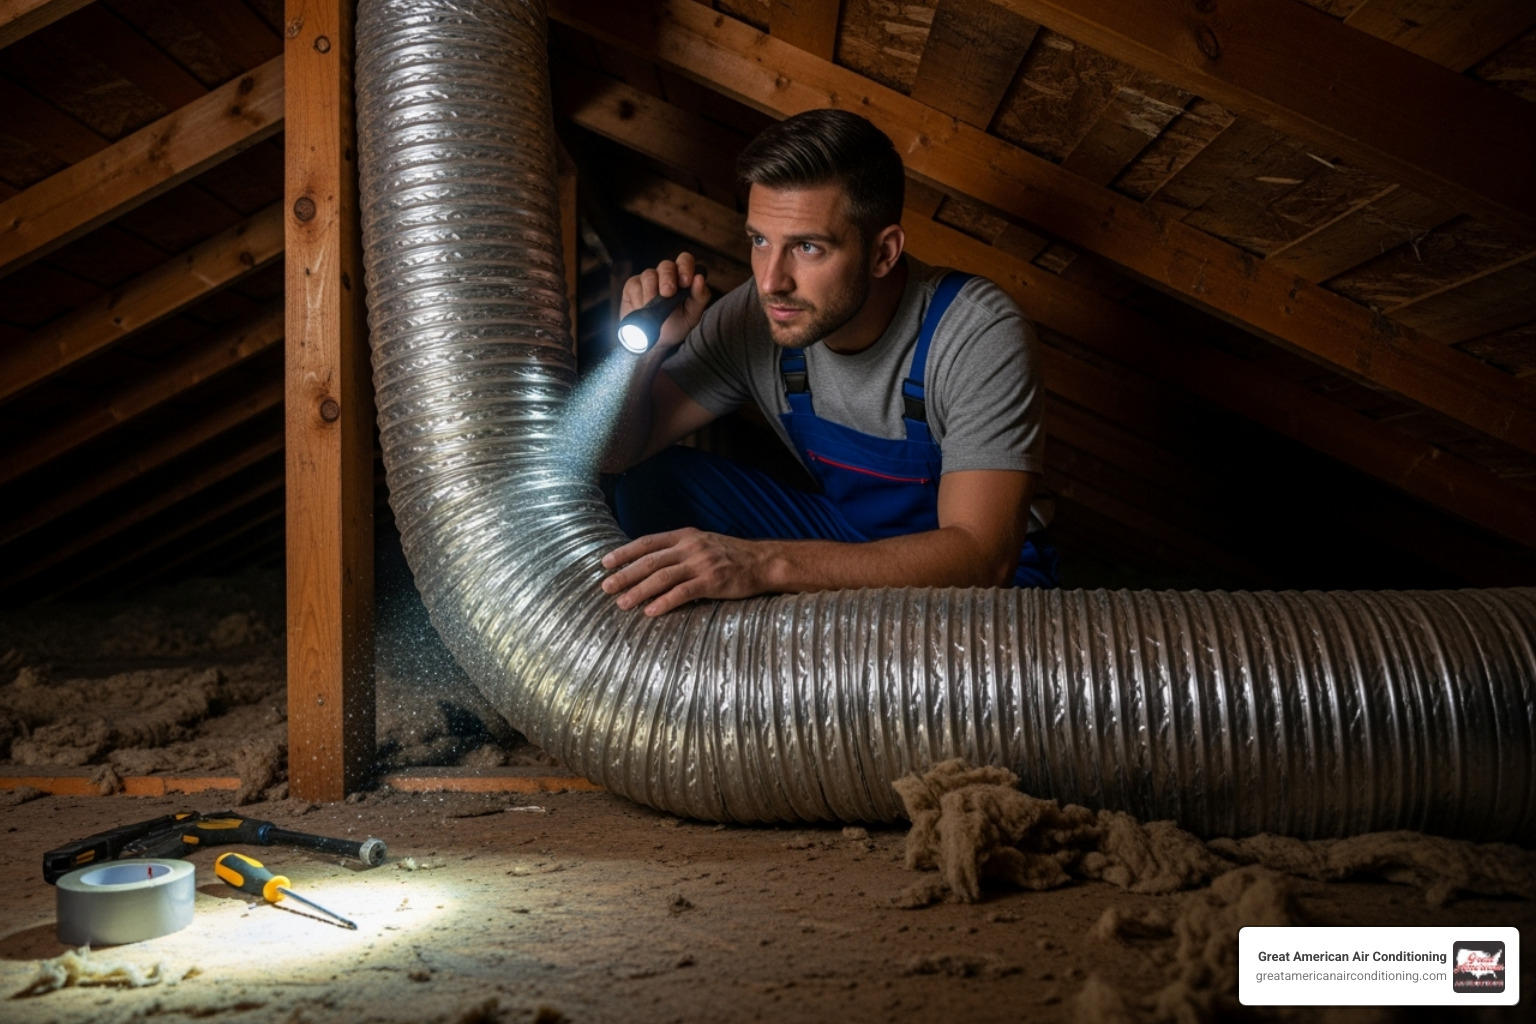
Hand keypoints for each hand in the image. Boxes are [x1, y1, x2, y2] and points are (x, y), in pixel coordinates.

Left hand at [601, 528, 769, 615]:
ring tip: (622, 604)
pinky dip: (664, 602)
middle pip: (650, 561)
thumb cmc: (730, 556)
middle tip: (606, 587)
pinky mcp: (713, 582)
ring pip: (662, 577)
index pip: (648, 542)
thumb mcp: (702, 543)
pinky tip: (650, 611)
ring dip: (639, 591)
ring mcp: (701, 564)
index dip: (625, 552)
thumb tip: (650, 561)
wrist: (762, 562)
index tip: (605, 562)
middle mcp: (690, 547)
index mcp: (685, 536)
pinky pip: (683, 593)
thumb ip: (679, 549)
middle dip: (625, 574)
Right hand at [620, 253, 710, 353]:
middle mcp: (666, 275)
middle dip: (667, 278)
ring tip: (653, 308)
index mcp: (683, 277)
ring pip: (649, 275)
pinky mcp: (633, 285)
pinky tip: (642, 309)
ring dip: (652, 292)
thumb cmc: (677, 325)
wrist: (656, 342)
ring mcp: (649, 279)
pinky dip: (639, 299)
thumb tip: (699, 278)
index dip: (685, 266)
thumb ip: (700, 297)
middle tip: (667, 294)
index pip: (685, 260)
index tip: (686, 282)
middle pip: (666, 265)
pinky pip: (635, 285)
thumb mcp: (692, 315)